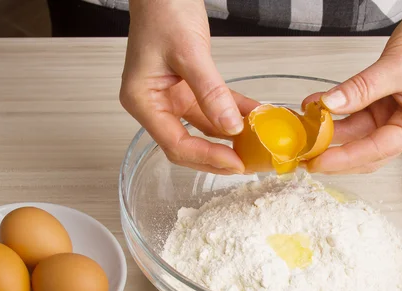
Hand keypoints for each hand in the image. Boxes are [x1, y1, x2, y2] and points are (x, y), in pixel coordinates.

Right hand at [120, 0, 256, 173]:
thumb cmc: (163, 9)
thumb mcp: (189, 51)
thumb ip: (211, 92)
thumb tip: (232, 127)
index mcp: (143, 101)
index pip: (174, 144)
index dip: (206, 158)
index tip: (235, 163)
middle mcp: (156, 105)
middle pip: (188, 145)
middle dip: (219, 156)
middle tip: (249, 164)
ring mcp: (173, 98)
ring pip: (204, 130)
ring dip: (231, 138)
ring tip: (258, 147)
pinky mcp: (189, 89)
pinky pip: (215, 108)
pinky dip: (235, 113)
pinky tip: (256, 117)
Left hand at [304, 0, 401, 173]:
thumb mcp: (396, 66)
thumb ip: (362, 89)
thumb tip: (331, 105)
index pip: (377, 150)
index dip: (345, 158)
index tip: (318, 162)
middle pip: (365, 148)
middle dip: (335, 152)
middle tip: (305, 156)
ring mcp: (393, 114)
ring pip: (355, 131)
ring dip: (330, 129)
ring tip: (305, 128)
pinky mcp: (381, 102)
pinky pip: (353, 111)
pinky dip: (335, 109)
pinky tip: (316, 105)